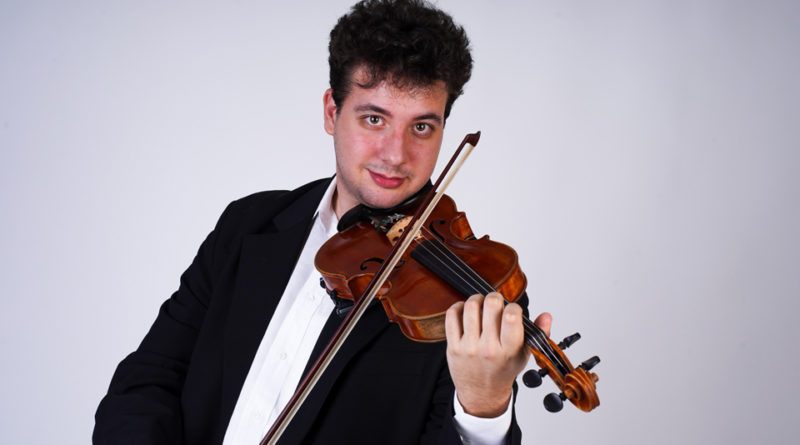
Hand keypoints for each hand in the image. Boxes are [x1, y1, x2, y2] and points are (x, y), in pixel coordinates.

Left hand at [445, 292, 551, 416]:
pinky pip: (452, 316)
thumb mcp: (525, 355)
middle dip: (495, 298)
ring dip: (477, 299)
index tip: (512, 310)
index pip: (512, 316)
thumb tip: (546, 315)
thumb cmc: (503, 370)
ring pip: (470, 307)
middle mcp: (489, 348)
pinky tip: (465, 310)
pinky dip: (458, 306)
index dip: (513, 306)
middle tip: (495, 302)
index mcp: (509, 350)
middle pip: (491, 305)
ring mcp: (468, 347)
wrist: (482, 393)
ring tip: (481, 304)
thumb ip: (538, 334)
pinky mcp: (453, 346)